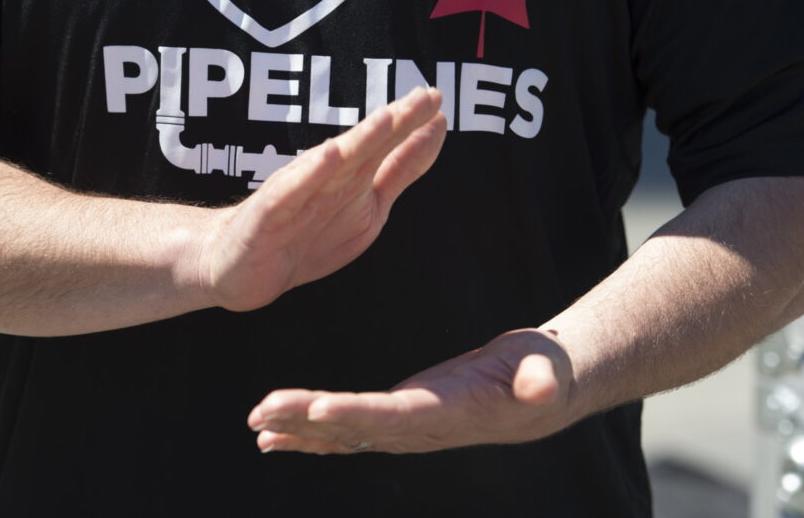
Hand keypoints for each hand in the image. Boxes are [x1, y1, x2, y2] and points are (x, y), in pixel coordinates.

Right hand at [198, 87, 446, 311]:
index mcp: (350, 175)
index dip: (411, 124)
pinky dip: (309, 174)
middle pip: (364, 146)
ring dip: (360, 140)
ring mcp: (294, 193)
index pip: (385, 146)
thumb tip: (435, 131)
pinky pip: (290, 192)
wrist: (234, 267)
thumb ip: (400, 169)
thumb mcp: (367, 206)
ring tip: (387, 119)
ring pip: (332, 163)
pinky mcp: (268, 214)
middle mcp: (324, 176)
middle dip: (395, 122)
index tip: (438, 99)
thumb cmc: (302, 233)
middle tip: (425, 96)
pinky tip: (328, 155)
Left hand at [247, 329, 574, 453]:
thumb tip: (543, 388)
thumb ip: (542, 380)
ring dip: (298, 430)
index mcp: (451, 412)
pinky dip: (311, 433)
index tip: (318, 410)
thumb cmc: (544, 373)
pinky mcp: (400, 419)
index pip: (398, 416)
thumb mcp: (547, 369)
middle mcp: (422, 429)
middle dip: (307, 421)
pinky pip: (349, 430)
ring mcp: (408, 428)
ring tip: (256, 424)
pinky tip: (275, 435)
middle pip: (357, 427)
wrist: (540, 395)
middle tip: (261, 413)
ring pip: (346, 432)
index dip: (357, 415)